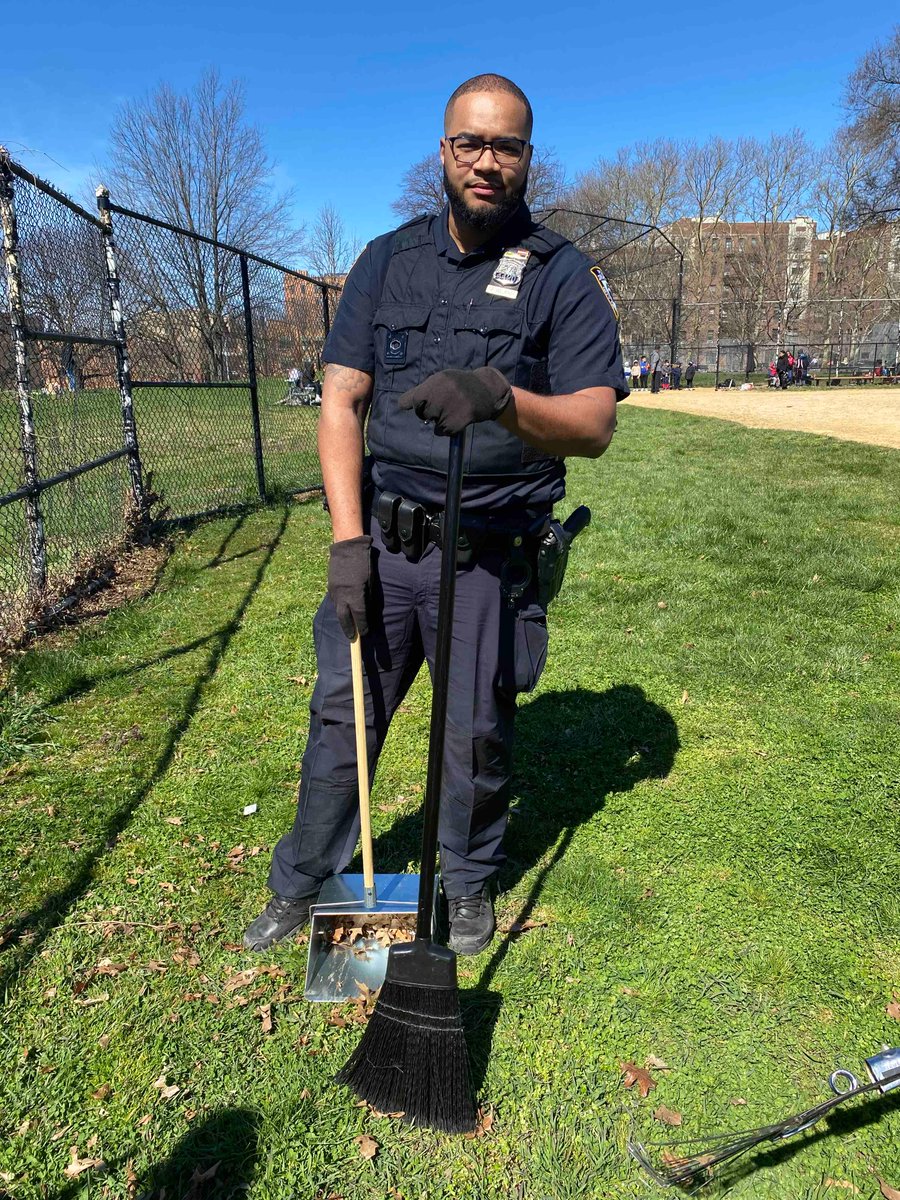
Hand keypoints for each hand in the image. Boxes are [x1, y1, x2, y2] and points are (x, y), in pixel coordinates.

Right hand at [327, 535, 372, 638]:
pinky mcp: (330, 587)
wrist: (347, 548)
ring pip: (338, 610)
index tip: (365, 633)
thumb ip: (367, 597)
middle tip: (353, 638)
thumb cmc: (363, 564)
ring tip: (349, 627)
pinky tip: (344, 611)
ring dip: (343, 619)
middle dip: (349, 629)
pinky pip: (335, 602)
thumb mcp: (370, 582)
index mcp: (355, 593)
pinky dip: (340, 608)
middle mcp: (343, 595)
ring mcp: (334, 591)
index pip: (359, 615)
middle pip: (344, 618)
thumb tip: (366, 611)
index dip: (363, 626)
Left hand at [397, 367, 511, 435]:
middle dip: (429, 412)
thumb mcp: (440, 380)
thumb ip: (420, 390)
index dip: (417, 404)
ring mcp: (447, 411)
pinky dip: (447, 428)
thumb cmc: (458, 385)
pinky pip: (441, 432)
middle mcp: (439, 397)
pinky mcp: (454, 424)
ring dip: (439, 420)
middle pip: (422, 413)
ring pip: (432, 423)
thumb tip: (402, 405)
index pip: (412, 401)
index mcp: (434, 384)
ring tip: (452, 410)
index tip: (424, 403)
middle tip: (443, 405)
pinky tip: (456, 418)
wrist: (484, 391)